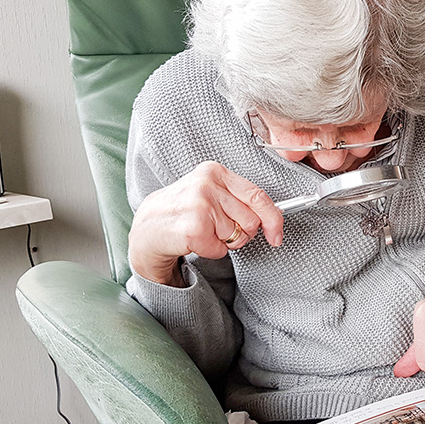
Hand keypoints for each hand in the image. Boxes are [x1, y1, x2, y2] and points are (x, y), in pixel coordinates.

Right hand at [128, 161, 283, 286]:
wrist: (147, 227)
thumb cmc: (183, 211)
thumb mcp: (210, 193)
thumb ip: (239, 199)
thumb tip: (275, 216)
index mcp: (215, 172)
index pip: (258, 195)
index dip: (274, 219)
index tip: (277, 235)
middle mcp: (207, 185)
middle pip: (251, 220)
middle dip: (242, 233)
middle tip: (219, 229)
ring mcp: (200, 206)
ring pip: (237, 236)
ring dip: (224, 242)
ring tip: (202, 231)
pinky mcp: (194, 229)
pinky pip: (220, 250)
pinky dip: (211, 251)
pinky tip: (194, 240)